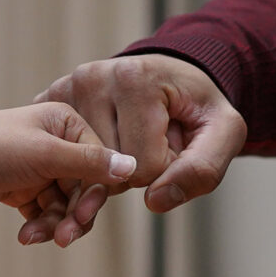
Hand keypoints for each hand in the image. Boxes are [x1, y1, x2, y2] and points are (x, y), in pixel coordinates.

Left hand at [0, 104, 136, 243]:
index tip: (83, 217)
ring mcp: (40, 166)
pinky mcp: (24, 187)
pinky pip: (44, 212)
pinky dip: (39, 226)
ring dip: (54, 224)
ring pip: (64, 205)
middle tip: (64, 238)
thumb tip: (134, 166)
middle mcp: (57, 142)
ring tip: (35, 238)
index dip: (93, 194)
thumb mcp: (44, 154)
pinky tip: (25, 236)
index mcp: (66, 123)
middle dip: (73, 215)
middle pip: (83, 188)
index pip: (99, 163)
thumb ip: (90, 162)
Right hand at [26, 55, 246, 245]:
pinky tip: (102, 142)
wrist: (174, 75)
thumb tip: (154, 202)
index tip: (173, 142)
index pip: (144, 167)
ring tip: (130, 136)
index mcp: (136, 79)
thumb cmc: (198, 106)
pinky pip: (62, 157)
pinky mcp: (51, 98)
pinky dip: (84, 161)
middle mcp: (94, 78)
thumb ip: (202, 170)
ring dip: (111, 166)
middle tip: (151, 139)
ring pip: (84, 170)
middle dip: (136, 169)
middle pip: (109, 169)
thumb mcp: (224, 133)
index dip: (165, 167)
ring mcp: (68, 87)